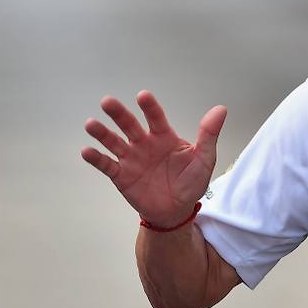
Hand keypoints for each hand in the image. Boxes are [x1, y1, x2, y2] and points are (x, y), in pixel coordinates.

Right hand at [81, 91, 226, 226]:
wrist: (177, 211)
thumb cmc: (191, 182)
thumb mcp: (204, 159)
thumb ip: (209, 135)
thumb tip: (220, 110)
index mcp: (164, 137)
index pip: (155, 118)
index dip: (149, 107)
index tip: (142, 96)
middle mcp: (144, 144)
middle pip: (129, 125)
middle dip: (118, 114)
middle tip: (107, 102)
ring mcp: (131, 159)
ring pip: (113, 142)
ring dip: (102, 133)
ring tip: (91, 124)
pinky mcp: (121, 175)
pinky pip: (107, 165)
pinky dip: (96, 158)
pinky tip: (87, 151)